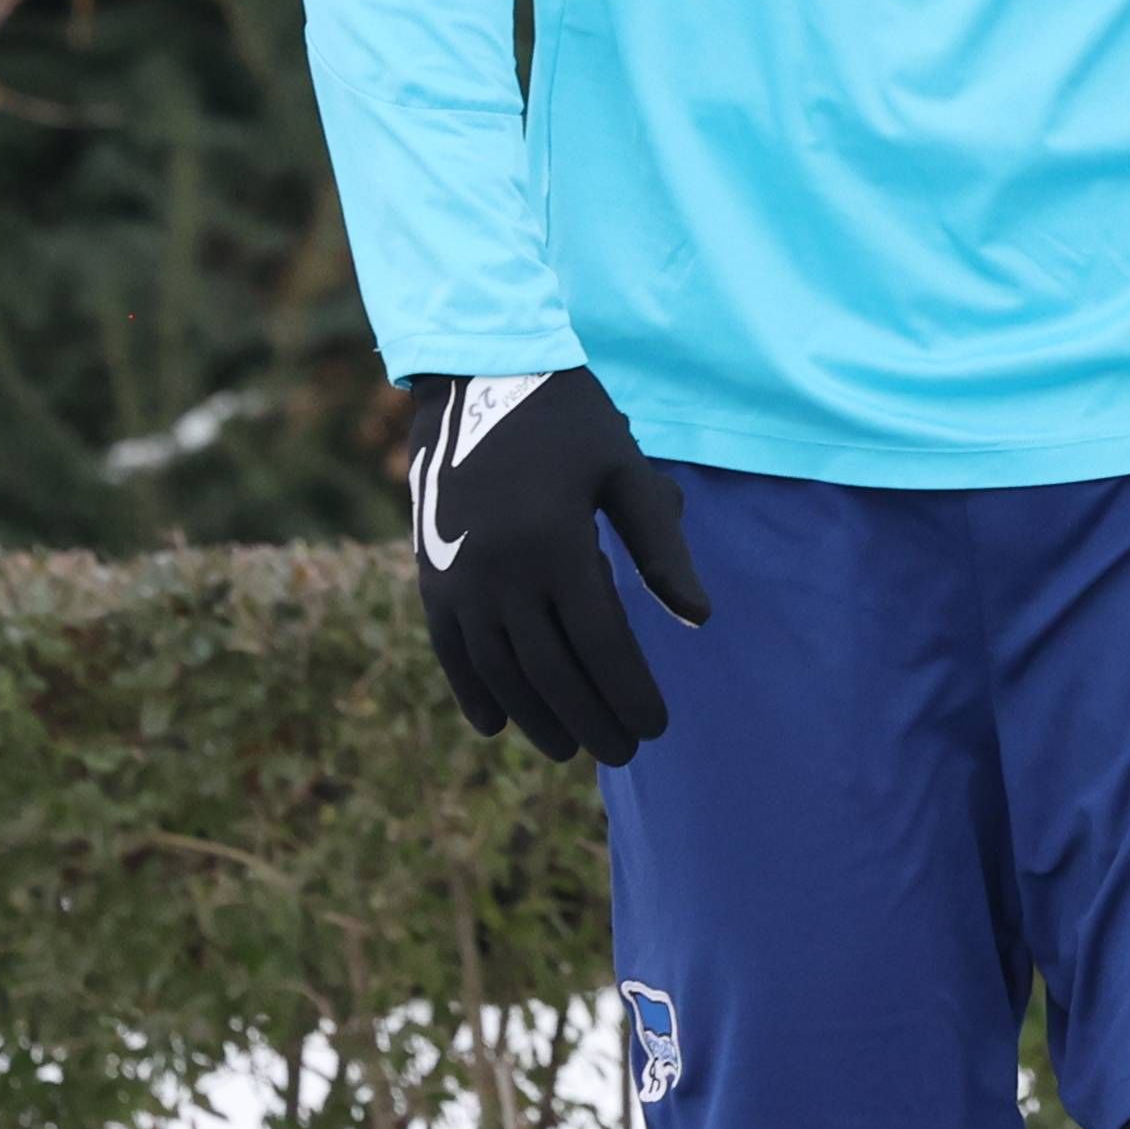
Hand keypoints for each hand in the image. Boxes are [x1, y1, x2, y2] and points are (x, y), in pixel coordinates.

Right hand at [405, 368, 708, 764]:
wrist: (478, 376)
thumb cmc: (571, 423)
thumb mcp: (626, 472)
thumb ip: (662, 548)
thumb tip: (700, 619)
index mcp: (557, 544)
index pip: (602, 644)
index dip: (630, 691)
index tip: (658, 727)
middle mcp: (501, 571)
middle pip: (551, 671)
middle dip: (591, 719)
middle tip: (624, 752)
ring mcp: (458, 577)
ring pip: (499, 671)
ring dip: (535, 717)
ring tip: (569, 748)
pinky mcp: (429, 576)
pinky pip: (450, 650)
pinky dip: (473, 692)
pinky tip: (498, 725)